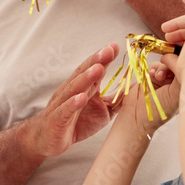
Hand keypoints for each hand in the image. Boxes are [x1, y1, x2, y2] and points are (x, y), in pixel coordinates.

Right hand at [22, 43, 118, 157]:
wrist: (47, 139)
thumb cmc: (74, 123)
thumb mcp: (102, 112)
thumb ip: (117, 100)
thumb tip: (137, 88)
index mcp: (82, 88)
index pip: (92, 69)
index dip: (103, 58)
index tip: (115, 45)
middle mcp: (71, 91)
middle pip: (83, 73)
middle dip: (96, 61)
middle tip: (108, 50)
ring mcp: (63, 104)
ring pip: (74, 89)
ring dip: (86, 78)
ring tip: (98, 68)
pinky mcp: (57, 120)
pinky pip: (65, 110)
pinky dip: (72, 103)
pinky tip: (81, 98)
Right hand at [108, 60, 180, 135]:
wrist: (136, 117)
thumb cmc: (158, 111)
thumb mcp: (174, 94)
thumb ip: (181, 77)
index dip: (184, 65)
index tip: (179, 66)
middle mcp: (175, 84)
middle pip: (177, 65)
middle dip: (171, 65)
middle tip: (166, 74)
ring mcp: (163, 80)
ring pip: (165, 64)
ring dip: (161, 68)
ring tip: (158, 77)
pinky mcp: (150, 78)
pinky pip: (154, 66)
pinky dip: (153, 68)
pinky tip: (151, 75)